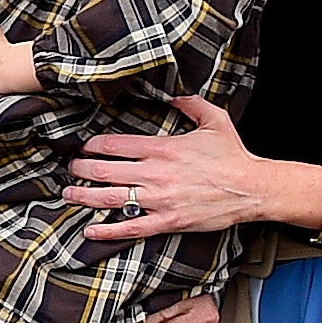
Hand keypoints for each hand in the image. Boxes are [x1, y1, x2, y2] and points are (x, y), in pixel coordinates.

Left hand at [68, 97, 286, 246]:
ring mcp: (159, 200)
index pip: (115, 144)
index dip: (93, 146)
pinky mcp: (167, 222)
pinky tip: (90, 230)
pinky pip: (130, 228)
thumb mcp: (213, 120)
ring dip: (84, 196)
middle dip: (80, 169)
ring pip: (110, 198)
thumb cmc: (233, 156)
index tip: (83, 147)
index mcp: (163, 148)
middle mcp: (156, 173)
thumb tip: (171, 92)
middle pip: (104, 170)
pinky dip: (107, 231)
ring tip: (69, 194)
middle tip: (71, 169)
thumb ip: (189, 103)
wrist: (252, 189)